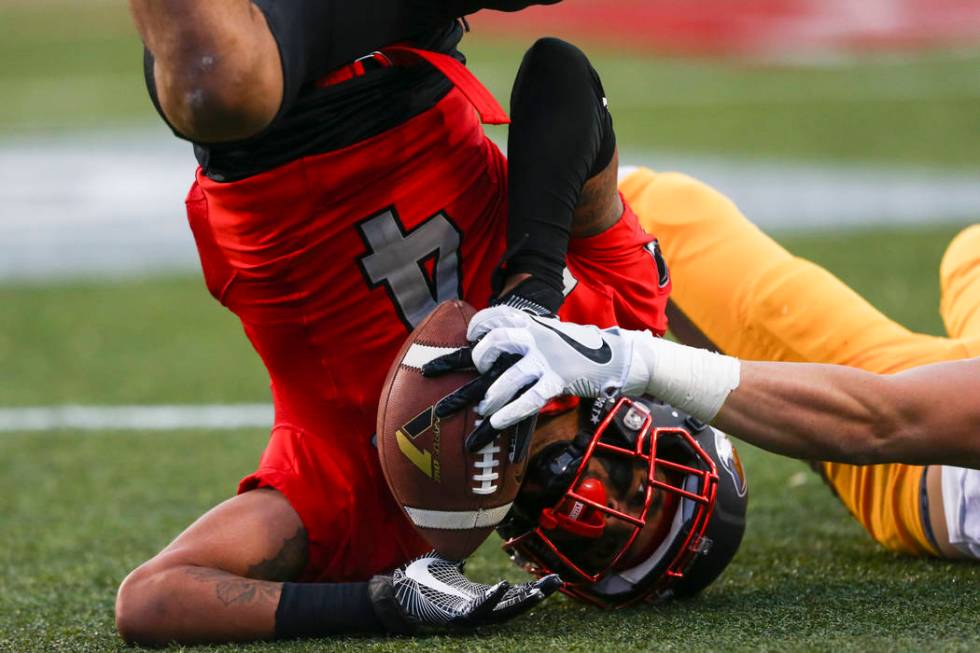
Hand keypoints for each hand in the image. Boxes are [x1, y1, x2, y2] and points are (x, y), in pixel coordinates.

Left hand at [368, 552, 560, 631]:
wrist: (399, 593)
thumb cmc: (423, 580)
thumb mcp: (450, 562)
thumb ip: (463, 550)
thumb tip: (471, 527)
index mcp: (481, 598)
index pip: (514, 595)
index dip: (534, 588)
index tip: (553, 577)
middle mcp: (478, 609)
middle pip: (515, 605)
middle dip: (537, 595)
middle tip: (557, 581)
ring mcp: (467, 615)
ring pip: (501, 612)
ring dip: (521, 600)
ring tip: (539, 588)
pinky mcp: (454, 617)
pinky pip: (477, 610)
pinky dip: (490, 599)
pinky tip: (502, 585)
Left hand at [424, 306, 647, 447]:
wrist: (616, 356)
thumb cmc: (578, 348)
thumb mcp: (551, 332)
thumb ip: (527, 335)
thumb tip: (496, 347)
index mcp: (534, 323)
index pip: (498, 314)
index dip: (479, 324)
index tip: (471, 337)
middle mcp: (537, 336)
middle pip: (497, 340)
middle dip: (480, 358)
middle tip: (480, 372)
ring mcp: (548, 358)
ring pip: (510, 376)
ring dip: (491, 396)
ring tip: (484, 408)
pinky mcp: (559, 380)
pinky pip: (529, 399)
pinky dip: (509, 413)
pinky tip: (496, 422)